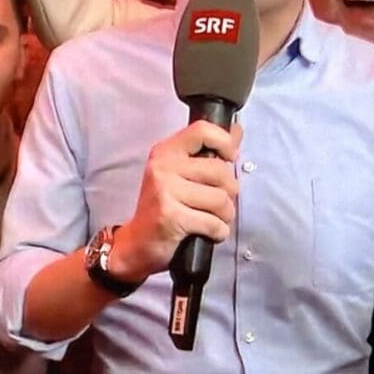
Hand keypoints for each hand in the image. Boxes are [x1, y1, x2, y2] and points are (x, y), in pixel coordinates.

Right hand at [111, 121, 242, 281]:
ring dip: (225, 215)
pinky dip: (218, 232)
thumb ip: (209, 152)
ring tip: (213, 219)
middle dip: (230, 192)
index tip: (230, 158)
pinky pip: (214, 223)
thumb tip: (236, 131)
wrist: (137, 244)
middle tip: (218, 203)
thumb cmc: (163, 208)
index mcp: (166, 151)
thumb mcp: (180, 174)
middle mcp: (163, 167)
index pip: (202, 130)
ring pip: (221, 199)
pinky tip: (208, 233)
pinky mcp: (170, 216)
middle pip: (220, 170)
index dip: (225, 142)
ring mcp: (165, 191)